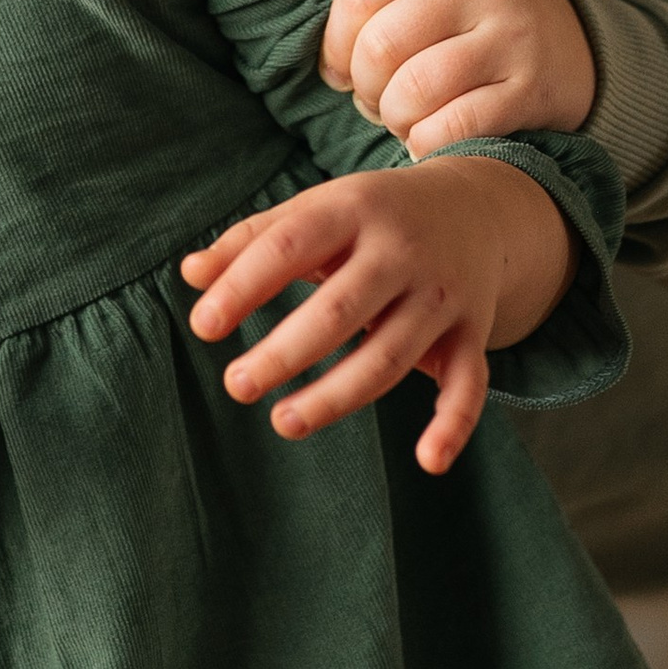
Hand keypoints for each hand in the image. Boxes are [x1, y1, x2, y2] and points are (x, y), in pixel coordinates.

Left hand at [180, 154, 573, 474]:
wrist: (477, 207)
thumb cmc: (372, 216)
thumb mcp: (317, 209)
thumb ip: (252, 241)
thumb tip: (190, 274)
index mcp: (354, 210)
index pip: (291, 246)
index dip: (244, 286)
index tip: (203, 327)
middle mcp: (402, 251)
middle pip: (341, 309)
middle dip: (286, 352)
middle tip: (237, 386)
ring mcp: (441, 295)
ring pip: (390, 355)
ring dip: (337, 396)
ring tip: (283, 421)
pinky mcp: (471, 334)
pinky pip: (469, 384)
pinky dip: (455, 424)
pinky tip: (428, 461)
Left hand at [320, 0, 597, 152]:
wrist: (581, 48)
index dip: (334, 41)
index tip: (339, 65)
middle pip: (380, 46)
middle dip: (362, 85)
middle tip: (371, 96)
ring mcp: (516, 37)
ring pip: (412, 91)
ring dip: (392, 116)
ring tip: (400, 115)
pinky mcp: (532, 92)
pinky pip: (450, 129)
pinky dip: (425, 142)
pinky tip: (429, 135)